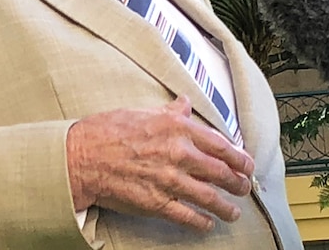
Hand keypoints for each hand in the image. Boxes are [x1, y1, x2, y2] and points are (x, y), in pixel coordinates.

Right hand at [66, 95, 253, 230]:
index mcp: (177, 128)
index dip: (239, 156)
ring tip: (233, 212)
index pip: (220, 144)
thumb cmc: (108, 131)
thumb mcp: (143, 111)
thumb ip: (170, 111)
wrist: (81, 157)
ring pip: (209, 196)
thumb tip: (185, 104)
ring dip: (225, 206)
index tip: (247, 163)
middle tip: (245, 187)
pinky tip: (208, 224)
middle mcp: (178, 153)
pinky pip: (186, 216)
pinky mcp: (156, 202)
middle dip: (238, 182)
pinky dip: (201, 222)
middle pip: (220, 171)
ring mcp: (169, 180)